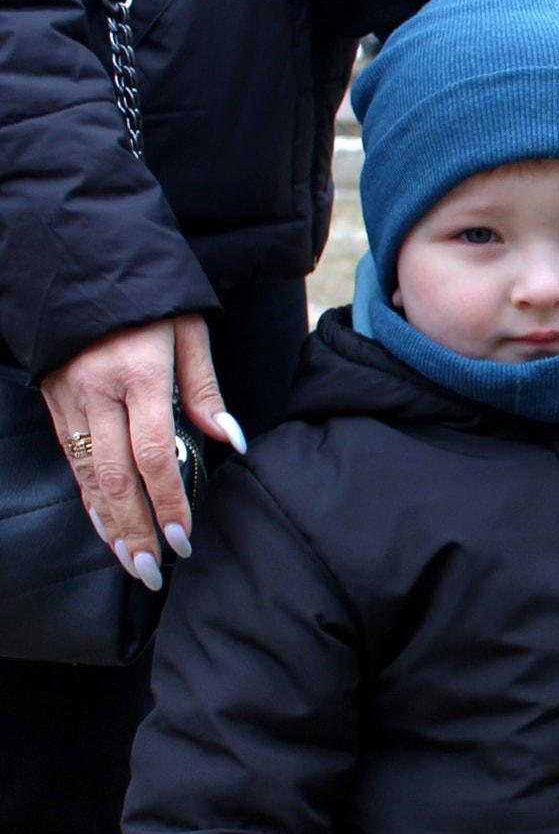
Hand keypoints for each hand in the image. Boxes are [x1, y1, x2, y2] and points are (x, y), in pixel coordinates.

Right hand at [38, 315, 242, 586]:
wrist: (80, 262)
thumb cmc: (148, 300)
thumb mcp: (188, 331)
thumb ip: (205, 389)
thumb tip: (230, 440)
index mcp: (138, 374)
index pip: (154, 453)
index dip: (167, 500)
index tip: (183, 538)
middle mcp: (97, 392)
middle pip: (113, 476)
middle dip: (135, 528)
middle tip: (154, 570)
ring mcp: (69, 400)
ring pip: (85, 476)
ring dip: (109, 524)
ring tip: (132, 563)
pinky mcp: (53, 403)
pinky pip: (70, 462)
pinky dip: (88, 499)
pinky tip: (105, 526)